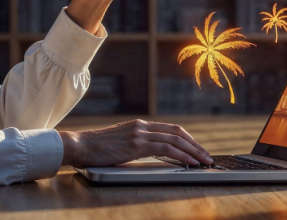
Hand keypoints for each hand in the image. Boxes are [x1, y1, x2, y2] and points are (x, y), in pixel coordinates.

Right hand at [59, 119, 212, 167]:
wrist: (79, 145)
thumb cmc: (95, 149)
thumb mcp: (119, 143)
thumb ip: (135, 144)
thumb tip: (151, 154)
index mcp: (139, 125)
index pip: (170, 129)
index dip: (187, 139)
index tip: (197, 148)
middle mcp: (142, 126)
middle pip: (177, 132)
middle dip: (195, 145)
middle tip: (207, 155)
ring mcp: (140, 134)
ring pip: (175, 140)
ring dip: (193, 151)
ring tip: (204, 161)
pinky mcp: (137, 145)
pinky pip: (166, 149)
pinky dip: (182, 155)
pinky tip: (190, 162)